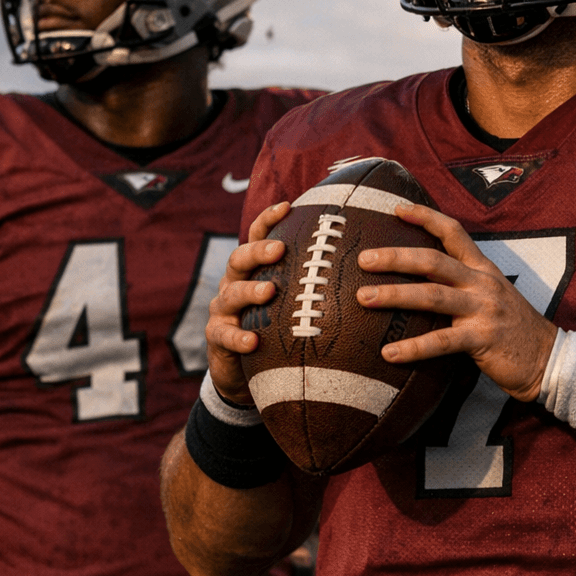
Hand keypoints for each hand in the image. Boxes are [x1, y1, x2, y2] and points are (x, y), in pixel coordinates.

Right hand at [205, 201, 290, 402]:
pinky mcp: (217, 337)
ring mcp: (223, 310)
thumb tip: (358, 257)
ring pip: (231, 294)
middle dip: (258, 251)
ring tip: (269, 291)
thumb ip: (310, 282)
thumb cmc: (275, 327)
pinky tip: (253, 341)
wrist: (244, 369)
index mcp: (253, 270)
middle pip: (239, 259)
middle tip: (279, 250)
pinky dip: (238, 337)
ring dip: (250, 291)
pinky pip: (224, 335)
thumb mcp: (290, 301)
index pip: (256, 237)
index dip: (269, 220)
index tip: (288, 206)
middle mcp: (233, 283)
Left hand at [355, 202, 556, 399]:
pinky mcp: (482, 339)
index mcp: (482, 269)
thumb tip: (420, 281)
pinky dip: (413, 348)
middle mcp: (481, 283)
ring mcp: (482, 310)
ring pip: (432, 296)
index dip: (425, 217)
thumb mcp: (492, 295)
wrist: (547, 358)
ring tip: (364, 298)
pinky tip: (389, 353)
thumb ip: (462, 284)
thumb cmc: (512, 328)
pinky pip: (442, 342)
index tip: (397, 209)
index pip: (453, 232)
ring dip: (395, 295)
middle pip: (433, 261)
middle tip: (363, 259)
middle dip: (395, 257)